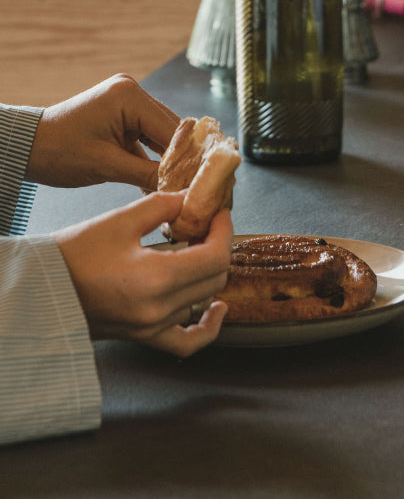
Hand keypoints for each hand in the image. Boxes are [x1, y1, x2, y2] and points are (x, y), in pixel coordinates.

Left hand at [26, 73, 178, 191]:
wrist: (28, 146)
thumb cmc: (60, 152)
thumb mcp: (106, 166)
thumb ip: (146, 174)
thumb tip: (180, 188)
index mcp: (129, 96)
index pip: (171, 128)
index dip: (187, 157)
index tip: (200, 182)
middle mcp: (132, 91)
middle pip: (170, 127)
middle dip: (179, 157)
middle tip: (193, 186)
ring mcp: (126, 100)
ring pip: (160, 132)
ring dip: (166, 158)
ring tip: (180, 184)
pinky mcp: (121, 113)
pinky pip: (144, 134)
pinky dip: (150, 155)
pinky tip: (158, 179)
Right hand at [53, 192, 231, 357]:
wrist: (42, 290)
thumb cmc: (74, 255)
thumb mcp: (121, 219)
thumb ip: (163, 205)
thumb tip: (191, 199)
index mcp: (156, 279)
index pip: (214, 256)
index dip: (224, 229)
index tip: (219, 212)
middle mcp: (158, 310)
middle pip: (215, 278)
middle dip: (218, 245)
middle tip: (209, 224)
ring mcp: (152, 328)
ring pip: (203, 300)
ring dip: (209, 272)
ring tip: (201, 248)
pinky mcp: (143, 337)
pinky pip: (187, 341)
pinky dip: (207, 327)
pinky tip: (216, 309)